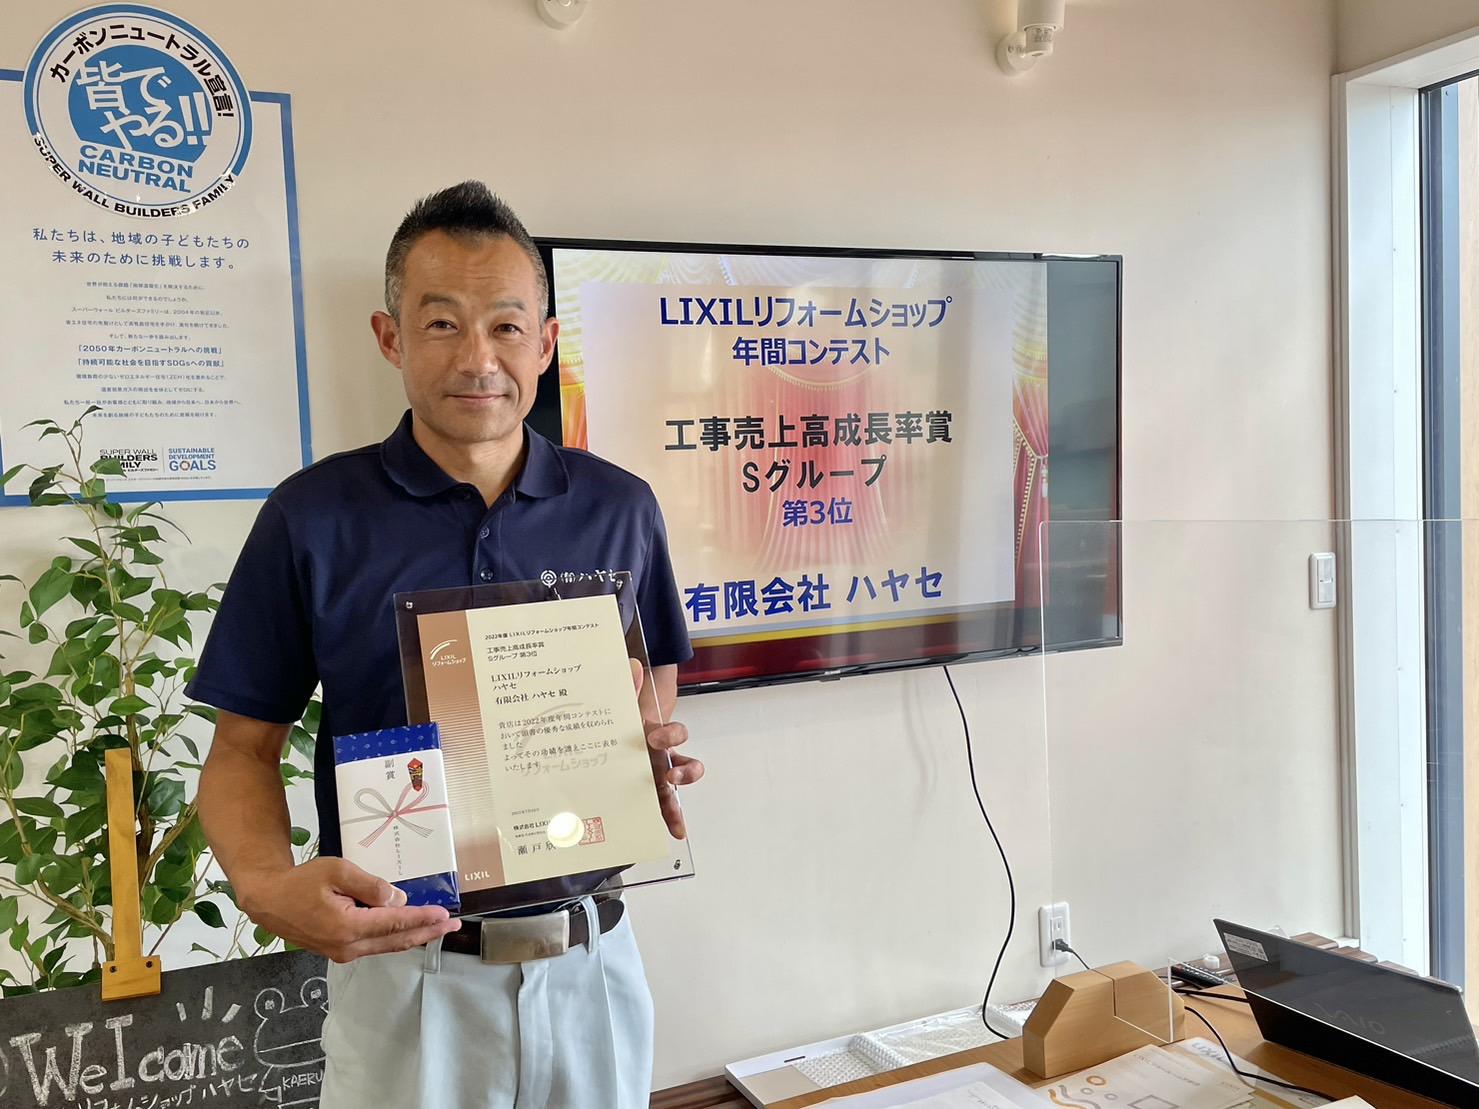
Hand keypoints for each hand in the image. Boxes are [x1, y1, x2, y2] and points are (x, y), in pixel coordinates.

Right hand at [236, 857, 460, 963]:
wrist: (268, 900)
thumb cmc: (302, 881)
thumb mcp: (338, 871)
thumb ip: (371, 886)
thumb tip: (399, 901)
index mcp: (349, 927)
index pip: (396, 923)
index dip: (424, 919)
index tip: (446, 916)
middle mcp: (348, 947)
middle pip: (397, 941)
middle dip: (428, 932)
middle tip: (454, 925)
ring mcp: (343, 953)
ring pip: (388, 946)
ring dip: (415, 936)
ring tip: (439, 928)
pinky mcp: (339, 951)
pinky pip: (375, 946)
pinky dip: (396, 939)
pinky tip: (410, 932)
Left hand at [629, 659, 703, 838]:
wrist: (611, 727)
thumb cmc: (620, 717)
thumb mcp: (622, 703)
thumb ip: (627, 685)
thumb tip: (632, 666)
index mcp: (657, 735)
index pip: (676, 734)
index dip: (671, 736)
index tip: (654, 737)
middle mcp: (663, 757)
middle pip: (687, 765)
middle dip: (684, 772)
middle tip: (669, 775)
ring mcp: (657, 776)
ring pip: (677, 790)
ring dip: (678, 802)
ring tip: (675, 819)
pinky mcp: (648, 791)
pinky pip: (663, 806)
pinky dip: (671, 819)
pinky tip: (674, 833)